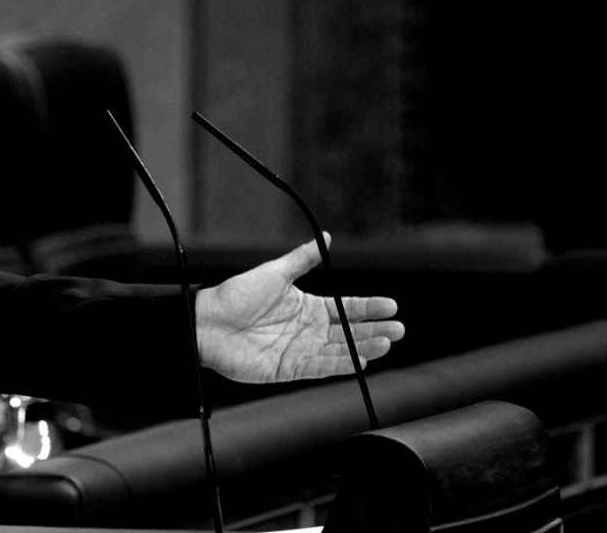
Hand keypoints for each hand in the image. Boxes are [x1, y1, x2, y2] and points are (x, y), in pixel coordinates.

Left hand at [194, 233, 402, 383]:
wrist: (207, 323)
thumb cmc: (235, 295)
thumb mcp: (275, 272)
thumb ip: (302, 259)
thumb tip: (326, 238)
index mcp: (307, 307)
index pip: (346, 308)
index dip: (368, 307)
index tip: (391, 305)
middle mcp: (307, 329)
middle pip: (349, 331)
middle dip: (375, 329)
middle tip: (399, 328)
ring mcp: (300, 350)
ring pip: (340, 350)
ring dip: (365, 346)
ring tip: (387, 342)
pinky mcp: (289, 368)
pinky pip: (321, 367)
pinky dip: (341, 364)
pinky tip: (361, 361)